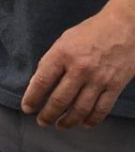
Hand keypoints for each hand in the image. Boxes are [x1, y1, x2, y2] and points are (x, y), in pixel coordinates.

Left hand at [21, 6, 134, 129]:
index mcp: (62, 54)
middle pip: (59, 100)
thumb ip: (51, 61)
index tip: (27, 108)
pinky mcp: (115, 86)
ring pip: (80, 109)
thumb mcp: (64, 40)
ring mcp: (99, 79)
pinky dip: (91, 120)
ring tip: (60, 125)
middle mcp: (79, 68)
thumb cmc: (90, 32)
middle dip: (47, 115)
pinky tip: (83, 123)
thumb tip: (38, 84)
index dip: (32, 98)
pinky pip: (101, 109)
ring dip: (68, 122)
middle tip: (42, 122)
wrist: (124, 26)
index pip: (41, 82)